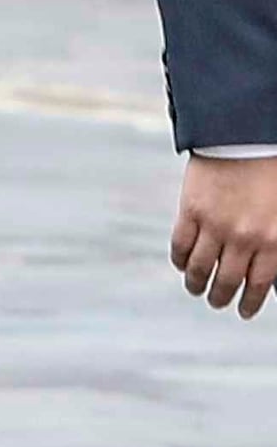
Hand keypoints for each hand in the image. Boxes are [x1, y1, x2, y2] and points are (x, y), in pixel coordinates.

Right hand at [181, 159, 276, 317]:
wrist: (248, 135)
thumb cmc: (275, 170)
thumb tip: (270, 274)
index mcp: (274, 239)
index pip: (260, 285)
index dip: (251, 303)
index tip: (245, 312)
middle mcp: (244, 238)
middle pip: (227, 281)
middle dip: (221, 298)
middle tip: (218, 302)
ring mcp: (214, 225)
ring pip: (201, 269)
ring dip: (197, 284)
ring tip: (196, 290)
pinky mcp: (190, 211)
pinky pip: (180, 246)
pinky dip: (180, 260)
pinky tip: (183, 265)